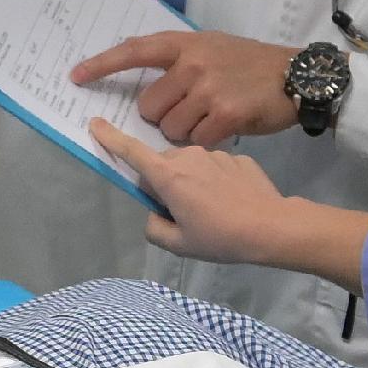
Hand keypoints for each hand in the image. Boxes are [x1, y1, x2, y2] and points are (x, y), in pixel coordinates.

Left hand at [74, 29, 295, 146]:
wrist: (296, 76)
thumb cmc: (249, 64)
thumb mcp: (211, 49)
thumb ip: (178, 64)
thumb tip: (144, 94)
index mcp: (184, 44)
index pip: (134, 51)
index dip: (103, 64)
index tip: (76, 77)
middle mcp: (192, 64)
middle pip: (149, 107)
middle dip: (161, 117)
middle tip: (188, 112)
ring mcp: (209, 89)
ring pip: (170, 129)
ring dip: (185, 133)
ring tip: (209, 120)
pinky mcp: (227, 114)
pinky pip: (197, 140)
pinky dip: (206, 142)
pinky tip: (223, 130)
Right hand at [86, 125, 367, 284]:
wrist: (272, 226)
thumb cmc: (220, 237)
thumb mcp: (179, 244)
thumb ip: (155, 228)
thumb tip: (154, 215)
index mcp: (168, 175)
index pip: (131, 151)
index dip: (110, 138)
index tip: (95, 123)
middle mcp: (188, 156)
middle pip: (163, 164)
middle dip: (164, 183)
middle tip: (183, 214)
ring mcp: (215, 153)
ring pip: (191, 165)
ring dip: (192, 182)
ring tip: (213, 210)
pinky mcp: (238, 157)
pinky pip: (217, 168)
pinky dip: (217, 182)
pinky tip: (233, 202)